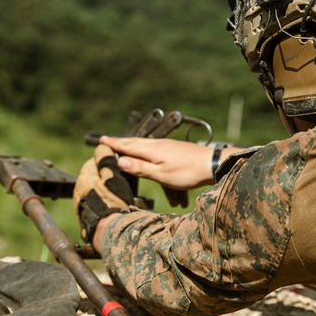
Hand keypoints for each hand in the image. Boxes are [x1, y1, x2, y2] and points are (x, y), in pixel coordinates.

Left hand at [73, 144, 134, 242]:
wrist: (108, 230)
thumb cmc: (112, 201)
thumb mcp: (113, 174)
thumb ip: (106, 159)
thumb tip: (102, 146)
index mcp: (85, 176)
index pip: (94, 161)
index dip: (106, 162)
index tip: (116, 166)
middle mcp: (78, 188)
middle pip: (92, 176)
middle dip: (103, 177)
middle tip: (117, 182)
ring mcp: (79, 203)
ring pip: (92, 191)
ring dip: (101, 190)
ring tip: (115, 196)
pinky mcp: (83, 215)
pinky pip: (91, 203)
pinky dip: (99, 202)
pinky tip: (109, 207)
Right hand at [99, 136, 231, 190]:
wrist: (214, 164)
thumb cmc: (187, 172)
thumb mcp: (161, 174)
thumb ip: (140, 168)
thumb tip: (120, 161)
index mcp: (152, 150)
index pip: (128, 145)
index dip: (114, 144)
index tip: (101, 140)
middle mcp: (158, 145)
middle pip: (136, 144)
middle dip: (122, 143)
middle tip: (109, 141)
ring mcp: (169, 147)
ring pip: (148, 150)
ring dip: (138, 153)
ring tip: (128, 151)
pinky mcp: (177, 151)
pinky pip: (160, 156)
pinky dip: (155, 164)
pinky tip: (159, 170)